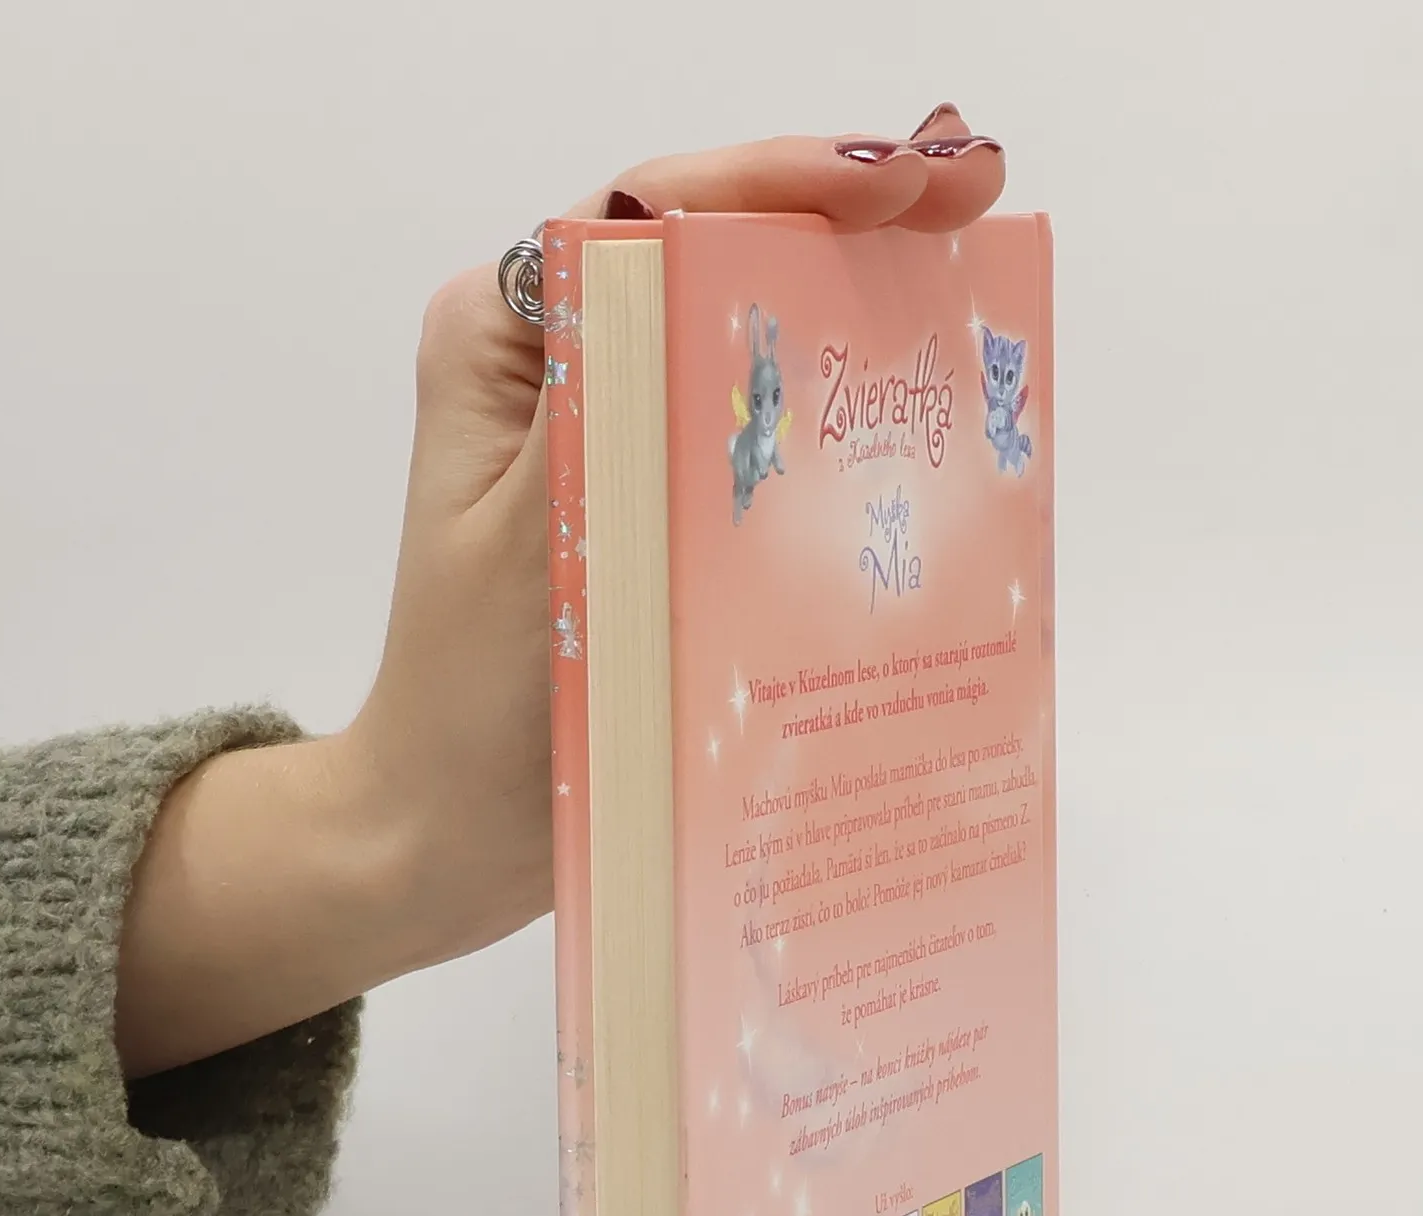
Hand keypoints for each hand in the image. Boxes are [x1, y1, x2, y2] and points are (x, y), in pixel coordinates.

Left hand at [116, 108, 1007, 1078]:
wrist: (453, 829)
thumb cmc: (474, 707)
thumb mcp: (545, 546)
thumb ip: (621, 413)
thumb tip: (734, 285)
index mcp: (507, 339)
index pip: (653, 211)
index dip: (783, 181)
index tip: (897, 180)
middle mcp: (559, 364)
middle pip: (713, 250)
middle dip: (843, 216)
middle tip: (969, 192)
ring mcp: (612, 431)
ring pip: (744, 331)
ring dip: (850, 297)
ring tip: (963, 264)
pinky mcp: (653, 501)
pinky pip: (751, 430)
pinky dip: (830, 411)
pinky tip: (916, 400)